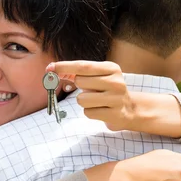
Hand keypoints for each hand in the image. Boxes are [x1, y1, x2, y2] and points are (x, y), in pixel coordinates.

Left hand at [47, 60, 180, 136]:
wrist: (130, 109)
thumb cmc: (106, 90)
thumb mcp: (96, 76)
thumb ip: (76, 72)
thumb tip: (51, 69)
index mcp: (112, 68)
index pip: (83, 66)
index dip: (64, 67)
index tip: (50, 67)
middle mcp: (117, 81)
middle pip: (80, 82)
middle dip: (79, 87)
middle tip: (91, 90)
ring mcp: (117, 99)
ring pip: (82, 99)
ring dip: (84, 102)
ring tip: (97, 101)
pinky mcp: (114, 114)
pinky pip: (88, 113)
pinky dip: (90, 112)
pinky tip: (101, 110)